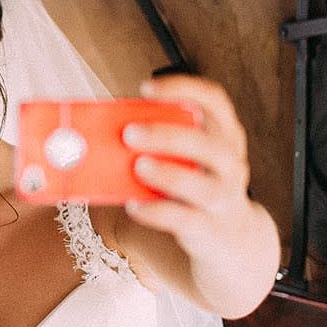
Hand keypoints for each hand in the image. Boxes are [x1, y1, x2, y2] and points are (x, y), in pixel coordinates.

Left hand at [119, 73, 278, 317]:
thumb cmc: (194, 187)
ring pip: (202, 185)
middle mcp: (231, 163)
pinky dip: (157, 212)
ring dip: (167, 175)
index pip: (214, 100)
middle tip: (129, 133)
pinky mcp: (210, 230)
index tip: (146, 86)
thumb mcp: (187, 160)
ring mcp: (225, 198)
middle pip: (208, 143)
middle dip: (168, 135)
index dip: (184, 87)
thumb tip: (96, 134)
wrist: (230, 239)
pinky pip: (184, 220)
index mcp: (224, 134)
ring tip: (137, 167)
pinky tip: (134, 207)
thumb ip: (157, 143)